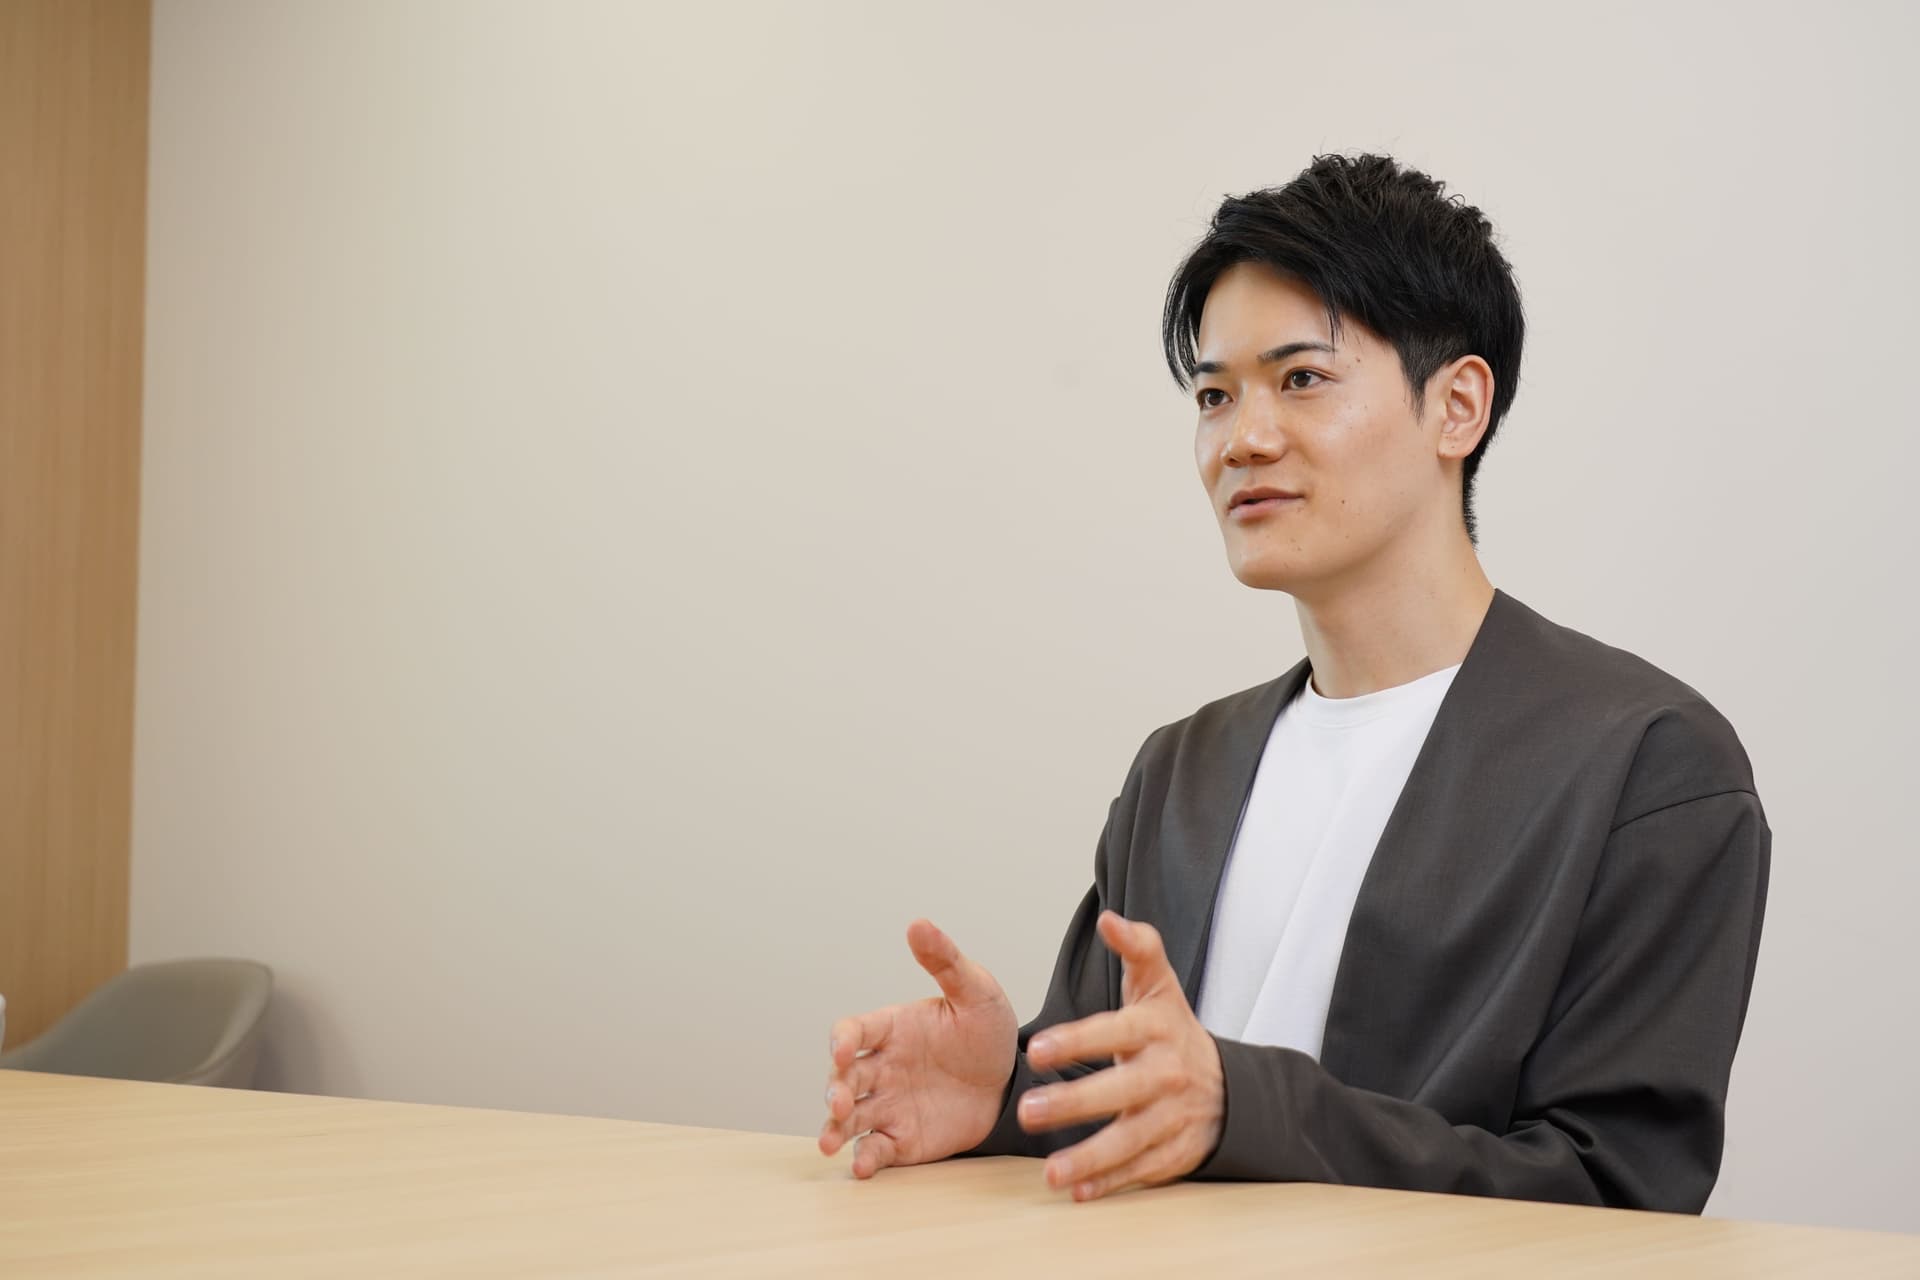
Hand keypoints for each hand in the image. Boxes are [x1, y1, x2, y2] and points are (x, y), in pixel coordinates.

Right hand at [818, 919, 1016, 1177]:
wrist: (1014, 1081)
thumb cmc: (987, 1031)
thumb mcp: (975, 991)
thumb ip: (945, 962)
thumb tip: (918, 924)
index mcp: (892, 1029)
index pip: (852, 1032)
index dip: (841, 1042)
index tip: (841, 1052)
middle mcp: (882, 1068)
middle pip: (843, 1079)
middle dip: (834, 1092)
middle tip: (837, 1104)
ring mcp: (890, 1104)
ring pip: (850, 1118)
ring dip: (835, 1128)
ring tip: (830, 1143)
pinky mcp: (904, 1139)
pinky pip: (877, 1149)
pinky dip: (864, 1158)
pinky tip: (861, 1165)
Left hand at [1018, 910, 1223, 1200]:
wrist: (1227, 1085)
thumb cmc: (1172, 1030)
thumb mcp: (1159, 985)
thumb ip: (1137, 948)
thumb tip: (1109, 919)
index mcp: (1156, 1029)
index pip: (1114, 1032)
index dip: (1076, 1041)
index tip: (1036, 1050)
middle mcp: (1167, 1074)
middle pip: (1119, 1092)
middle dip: (1074, 1104)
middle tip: (1027, 1112)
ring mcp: (1173, 1118)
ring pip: (1130, 1140)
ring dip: (1089, 1158)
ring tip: (1049, 1173)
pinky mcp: (1176, 1153)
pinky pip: (1141, 1171)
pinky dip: (1111, 1184)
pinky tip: (1078, 1192)